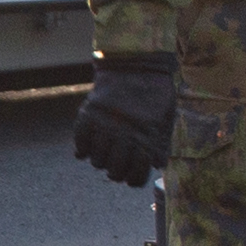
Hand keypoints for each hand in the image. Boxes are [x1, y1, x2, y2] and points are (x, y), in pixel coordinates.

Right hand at [71, 55, 176, 186]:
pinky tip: (88, 146)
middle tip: (116, 165)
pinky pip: (80, 144)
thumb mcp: (165, 119)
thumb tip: (155, 164)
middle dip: (116, 172)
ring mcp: (104, 126)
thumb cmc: (155, 94)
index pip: (135, 176)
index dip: (133, 179)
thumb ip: (160, 144)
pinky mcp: (88, 116)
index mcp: (144, 140)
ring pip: (96, 161)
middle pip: (114, 171)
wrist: (135, 66)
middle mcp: (123, 136)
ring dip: (100, 159)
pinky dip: (82, 148)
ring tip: (104, 151)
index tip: (131, 175)